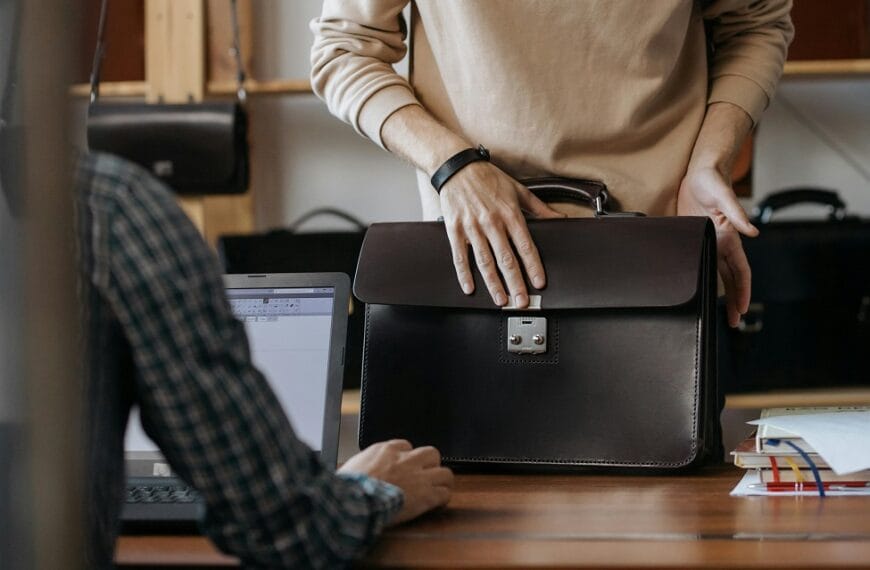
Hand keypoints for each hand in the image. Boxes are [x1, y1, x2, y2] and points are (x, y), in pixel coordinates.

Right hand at [338, 439, 453, 524]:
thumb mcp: (353, 466)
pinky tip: (437, 504)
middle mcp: (406, 460)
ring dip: (441, 481)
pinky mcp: (426, 496)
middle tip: (425, 476)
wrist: (354, 501)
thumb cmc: (348, 487)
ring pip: (445, 472)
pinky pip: (444, 494)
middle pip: (431, 454)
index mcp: (387, 450)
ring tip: (437, 489)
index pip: (406, 446)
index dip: (407, 458)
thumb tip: (361, 470)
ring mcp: (418, 477)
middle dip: (429, 465)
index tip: (404, 468)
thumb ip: (365, 464)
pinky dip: (443, 499)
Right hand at [439, 161, 563, 307]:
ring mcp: (472, 227)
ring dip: (493, 283)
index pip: (525, 245)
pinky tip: (470, 288)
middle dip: (515, 282)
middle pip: (506, 259)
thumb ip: (540, 208)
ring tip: (501, 299)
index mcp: (510, 213)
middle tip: (522, 301)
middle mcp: (491, 222)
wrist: (457, 167)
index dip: (533, 266)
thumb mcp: (519, 190)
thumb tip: (559, 219)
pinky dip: (464, 274)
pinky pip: (460, 256)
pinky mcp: (454, 229)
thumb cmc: (488, 178)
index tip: (539, 282)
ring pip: (484, 261)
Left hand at [677, 166, 758, 327]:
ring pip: (718, 274)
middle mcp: (722, 242)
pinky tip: (700, 289)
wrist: (700, 172)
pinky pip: (703, 262)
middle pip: (731, 279)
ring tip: (720, 313)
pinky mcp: (696, 238)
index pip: (740, 271)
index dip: (742, 290)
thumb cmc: (712, 180)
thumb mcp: (723, 195)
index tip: (742, 309)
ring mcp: (710, 241)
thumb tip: (752, 232)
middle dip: (733, 300)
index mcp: (729, 237)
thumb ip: (736, 212)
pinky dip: (704, 277)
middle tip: (732, 322)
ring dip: (721, 293)